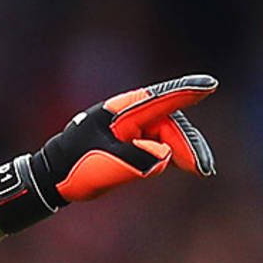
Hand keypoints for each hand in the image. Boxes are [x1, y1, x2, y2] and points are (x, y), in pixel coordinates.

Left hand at [0, 74, 217, 232]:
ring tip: (201, 169)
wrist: (52, 177)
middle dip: (189, 143)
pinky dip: (174, 153)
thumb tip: (165, 158)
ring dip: (185, 150)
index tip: (209, 85)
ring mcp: (131, 126)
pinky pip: (160, 141)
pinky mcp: (132, 139)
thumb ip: (136, 160)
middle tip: (203, 169)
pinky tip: (187, 164)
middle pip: (169, 122)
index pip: (159, 99)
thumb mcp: (104, 166)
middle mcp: (128, 114)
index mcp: (120, 112)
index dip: (186, 91)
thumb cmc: (73, 167)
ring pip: (168, 133)